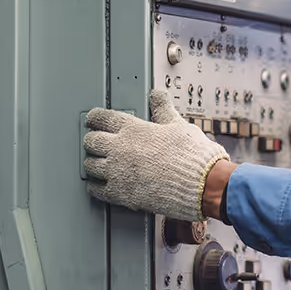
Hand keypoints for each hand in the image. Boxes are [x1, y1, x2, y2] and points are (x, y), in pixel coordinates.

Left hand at [84, 90, 229, 222]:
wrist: (201, 184)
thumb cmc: (192, 155)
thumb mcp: (178, 125)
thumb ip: (163, 110)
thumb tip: (158, 96)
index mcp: (133, 128)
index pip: (102, 118)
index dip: (94, 118)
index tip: (92, 119)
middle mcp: (120, 148)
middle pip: (91, 141)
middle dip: (92, 141)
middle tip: (96, 143)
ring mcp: (117, 172)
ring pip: (89, 165)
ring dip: (93, 164)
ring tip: (98, 165)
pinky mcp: (120, 194)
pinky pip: (96, 189)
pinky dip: (95, 187)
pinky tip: (99, 186)